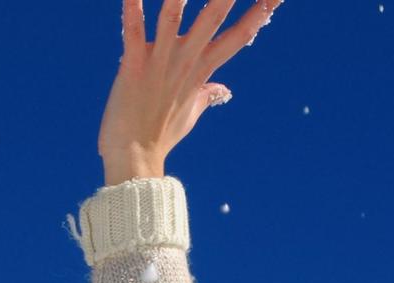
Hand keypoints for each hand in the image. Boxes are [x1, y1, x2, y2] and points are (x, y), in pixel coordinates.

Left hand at [98, 0, 282, 184]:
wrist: (134, 157)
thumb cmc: (161, 134)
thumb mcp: (191, 112)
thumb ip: (207, 93)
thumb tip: (223, 89)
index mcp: (203, 68)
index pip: (240, 35)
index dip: (262, 12)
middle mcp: (186, 59)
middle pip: (214, 16)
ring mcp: (160, 61)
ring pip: (173, 16)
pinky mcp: (133, 66)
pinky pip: (133, 31)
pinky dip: (131, 10)